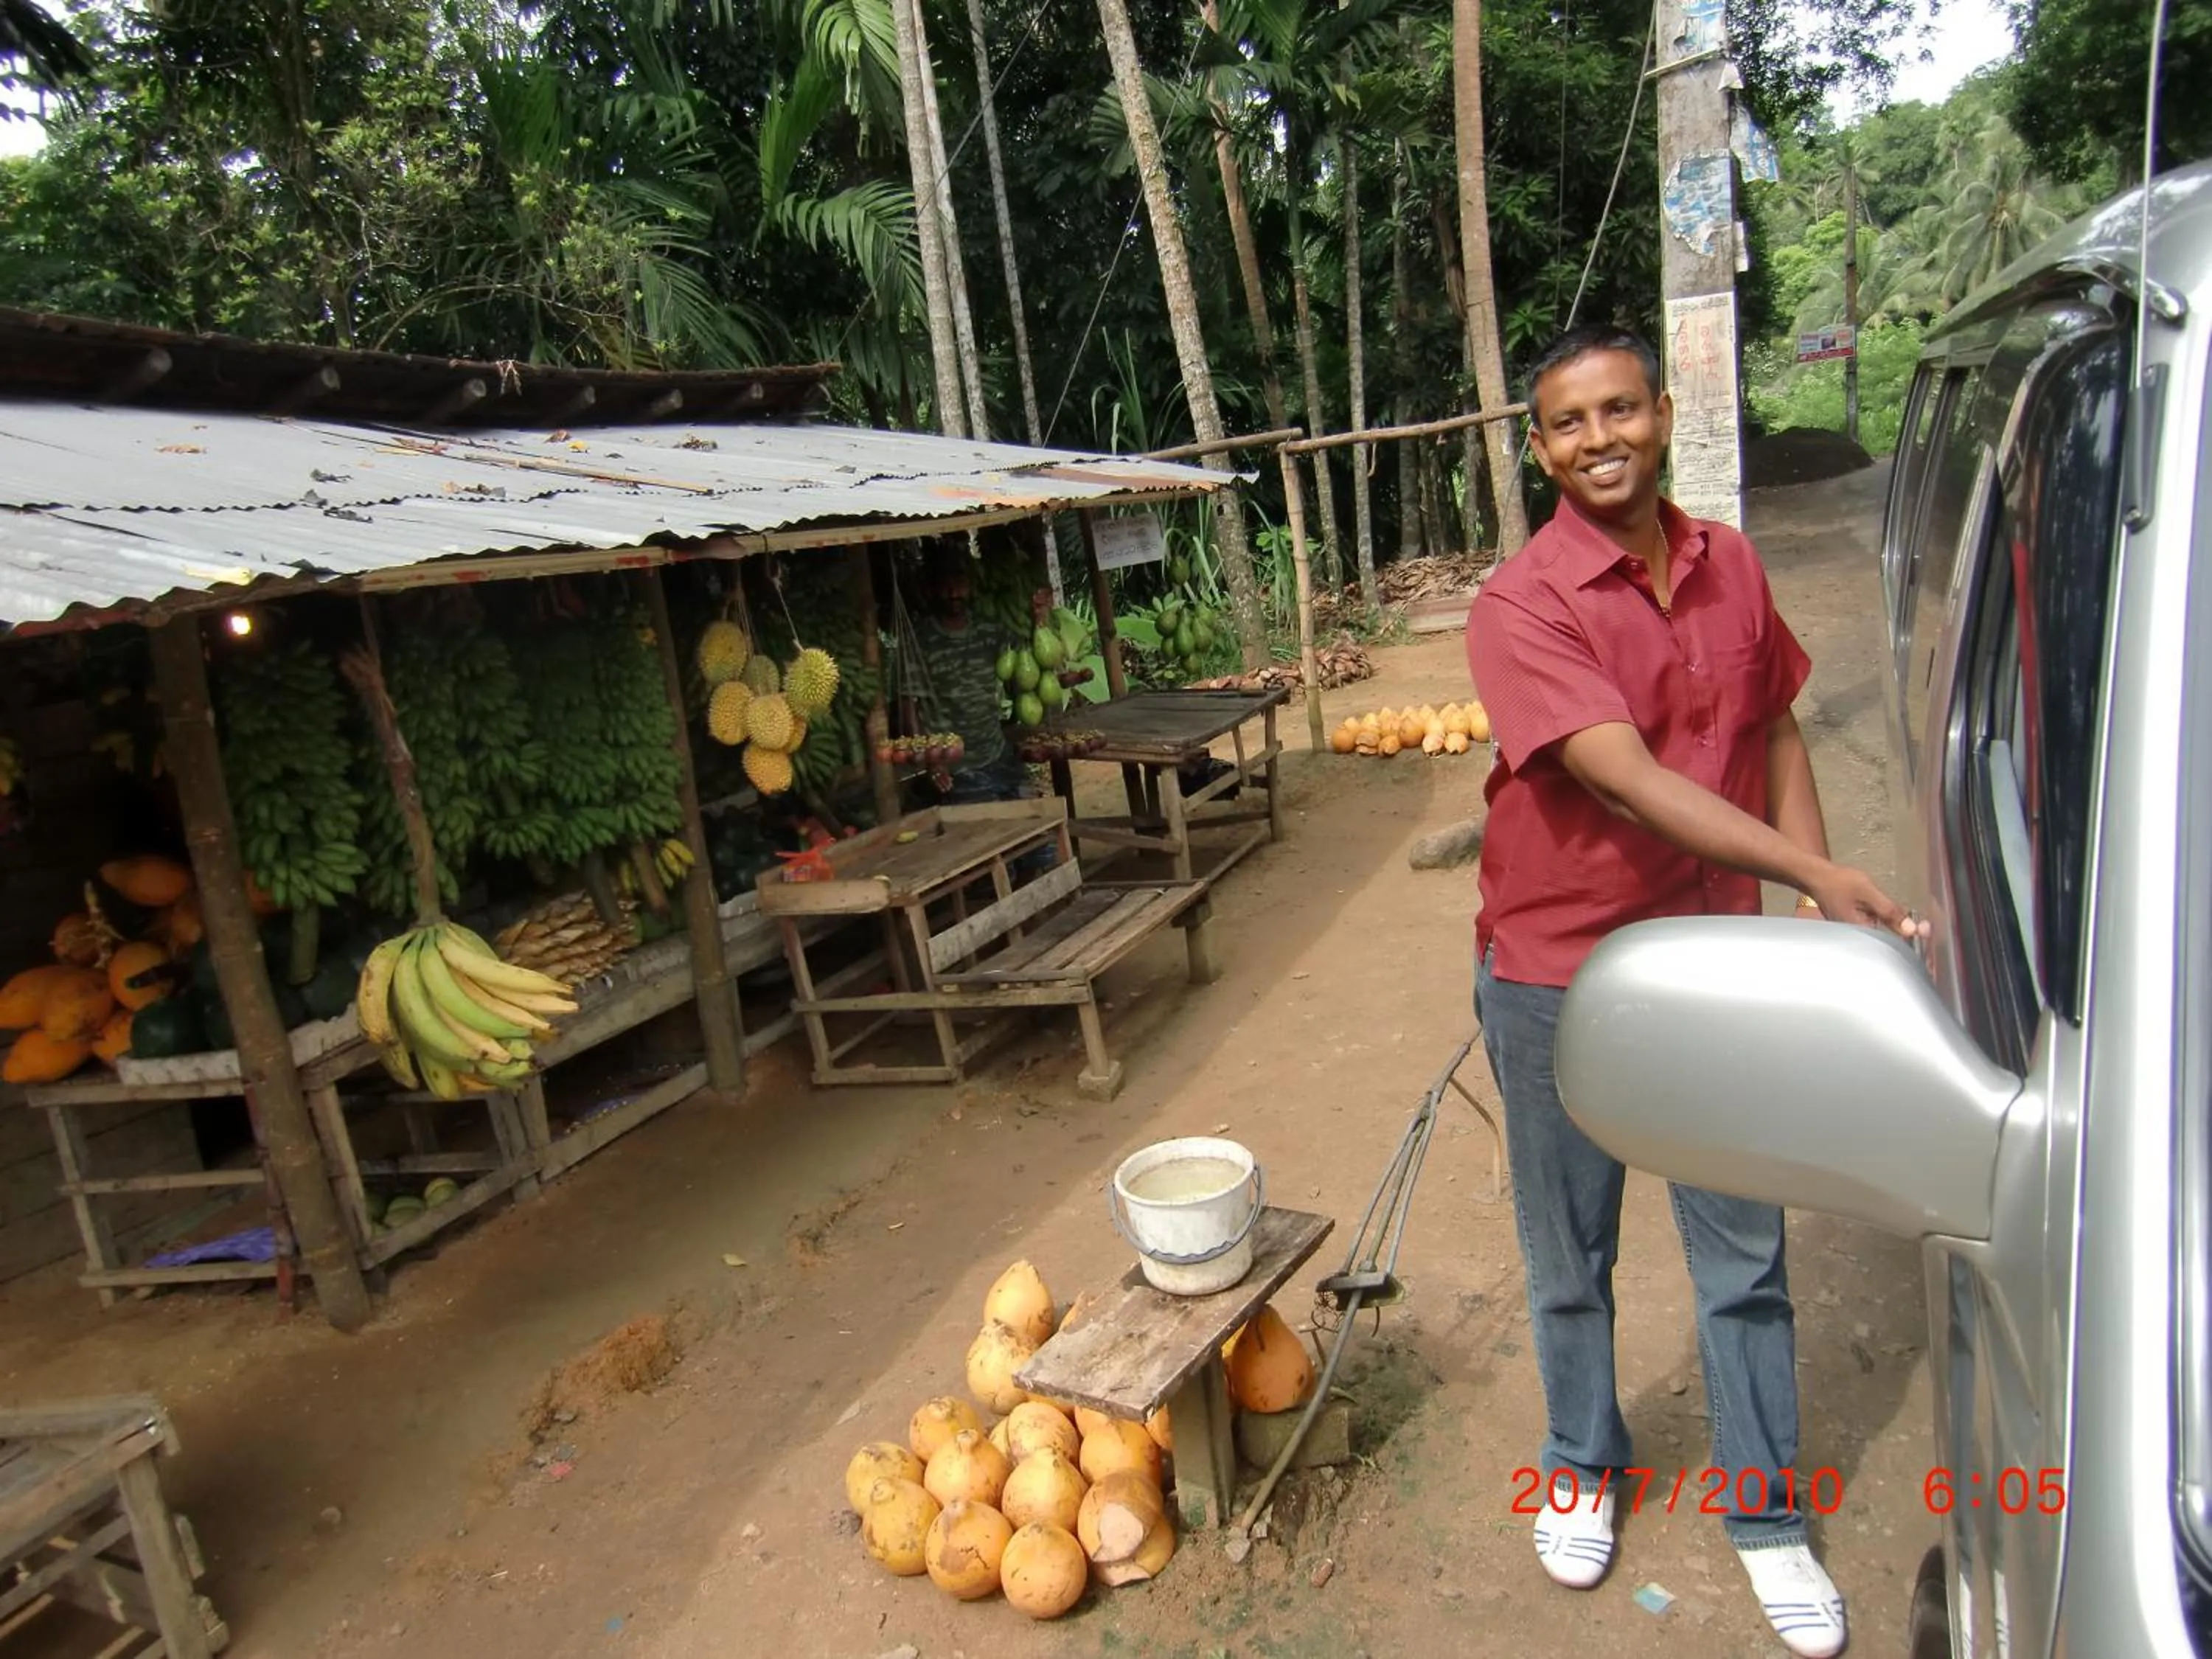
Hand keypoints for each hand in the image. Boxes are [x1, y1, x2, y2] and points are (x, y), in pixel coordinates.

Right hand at [1804, 863, 1920, 938]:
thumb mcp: (1868, 893)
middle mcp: (1855, 936)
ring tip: (1911, 924)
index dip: (1910, 936)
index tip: (1926, 929)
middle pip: (1886, 940)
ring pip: (1880, 934)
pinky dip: (1883, 923)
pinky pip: (1873, 927)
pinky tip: (1889, 916)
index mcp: (1860, 932)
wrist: (1814, 876)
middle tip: (1922, 925)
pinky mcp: (1851, 925)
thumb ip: (1889, 911)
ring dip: (1894, 928)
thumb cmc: (1839, 882)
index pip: (1892, 942)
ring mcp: (1852, 931)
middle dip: (1903, 934)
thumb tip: (1911, 929)